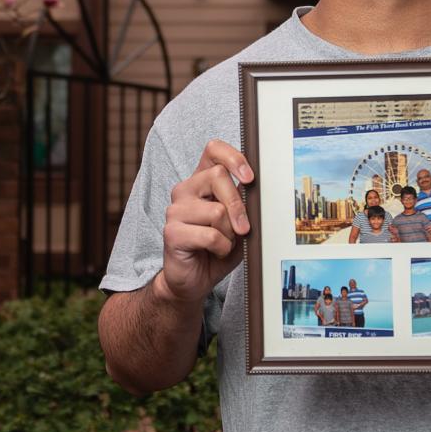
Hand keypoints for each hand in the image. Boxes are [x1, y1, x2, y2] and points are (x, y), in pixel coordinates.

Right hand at [158, 139, 252, 305]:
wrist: (192, 280)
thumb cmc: (216, 249)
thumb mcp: (237, 224)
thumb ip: (245, 206)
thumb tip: (259, 195)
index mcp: (201, 182)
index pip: (213, 150)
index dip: (233, 157)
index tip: (249, 178)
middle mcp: (185, 190)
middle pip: (218, 176)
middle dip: (238, 205)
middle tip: (244, 228)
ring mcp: (175, 210)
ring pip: (217, 210)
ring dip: (230, 233)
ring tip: (223, 243)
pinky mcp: (171, 232)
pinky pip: (210, 235)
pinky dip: (221, 247)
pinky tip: (214, 252)